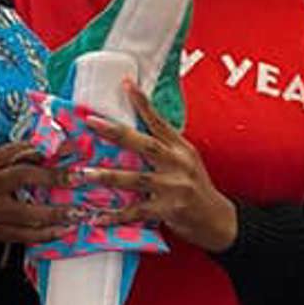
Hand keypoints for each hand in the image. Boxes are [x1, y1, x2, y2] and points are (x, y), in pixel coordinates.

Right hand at [0, 142, 66, 245]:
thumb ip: (16, 152)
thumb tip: (46, 149)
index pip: (23, 175)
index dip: (51, 174)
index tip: (75, 173)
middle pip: (28, 210)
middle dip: (57, 210)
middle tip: (80, 207)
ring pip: (29, 229)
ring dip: (56, 226)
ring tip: (76, 219)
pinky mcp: (1, 236)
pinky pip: (27, 239)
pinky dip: (47, 236)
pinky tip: (63, 231)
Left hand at [81, 83, 237, 252]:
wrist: (218, 220)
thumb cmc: (196, 188)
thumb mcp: (187, 161)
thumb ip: (164, 148)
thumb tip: (131, 134)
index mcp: (182, 149)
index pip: (159, 121)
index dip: (143, 103)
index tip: (125, 84)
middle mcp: (179, 164)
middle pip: (144, 144)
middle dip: (115, 132)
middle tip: (91, 122)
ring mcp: (175, 187)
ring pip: (136, 178)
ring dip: (108, 176)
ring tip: (84, 172)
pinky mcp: (169, 210)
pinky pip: (137, 211)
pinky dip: (116, 215)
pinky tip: (98, 217)